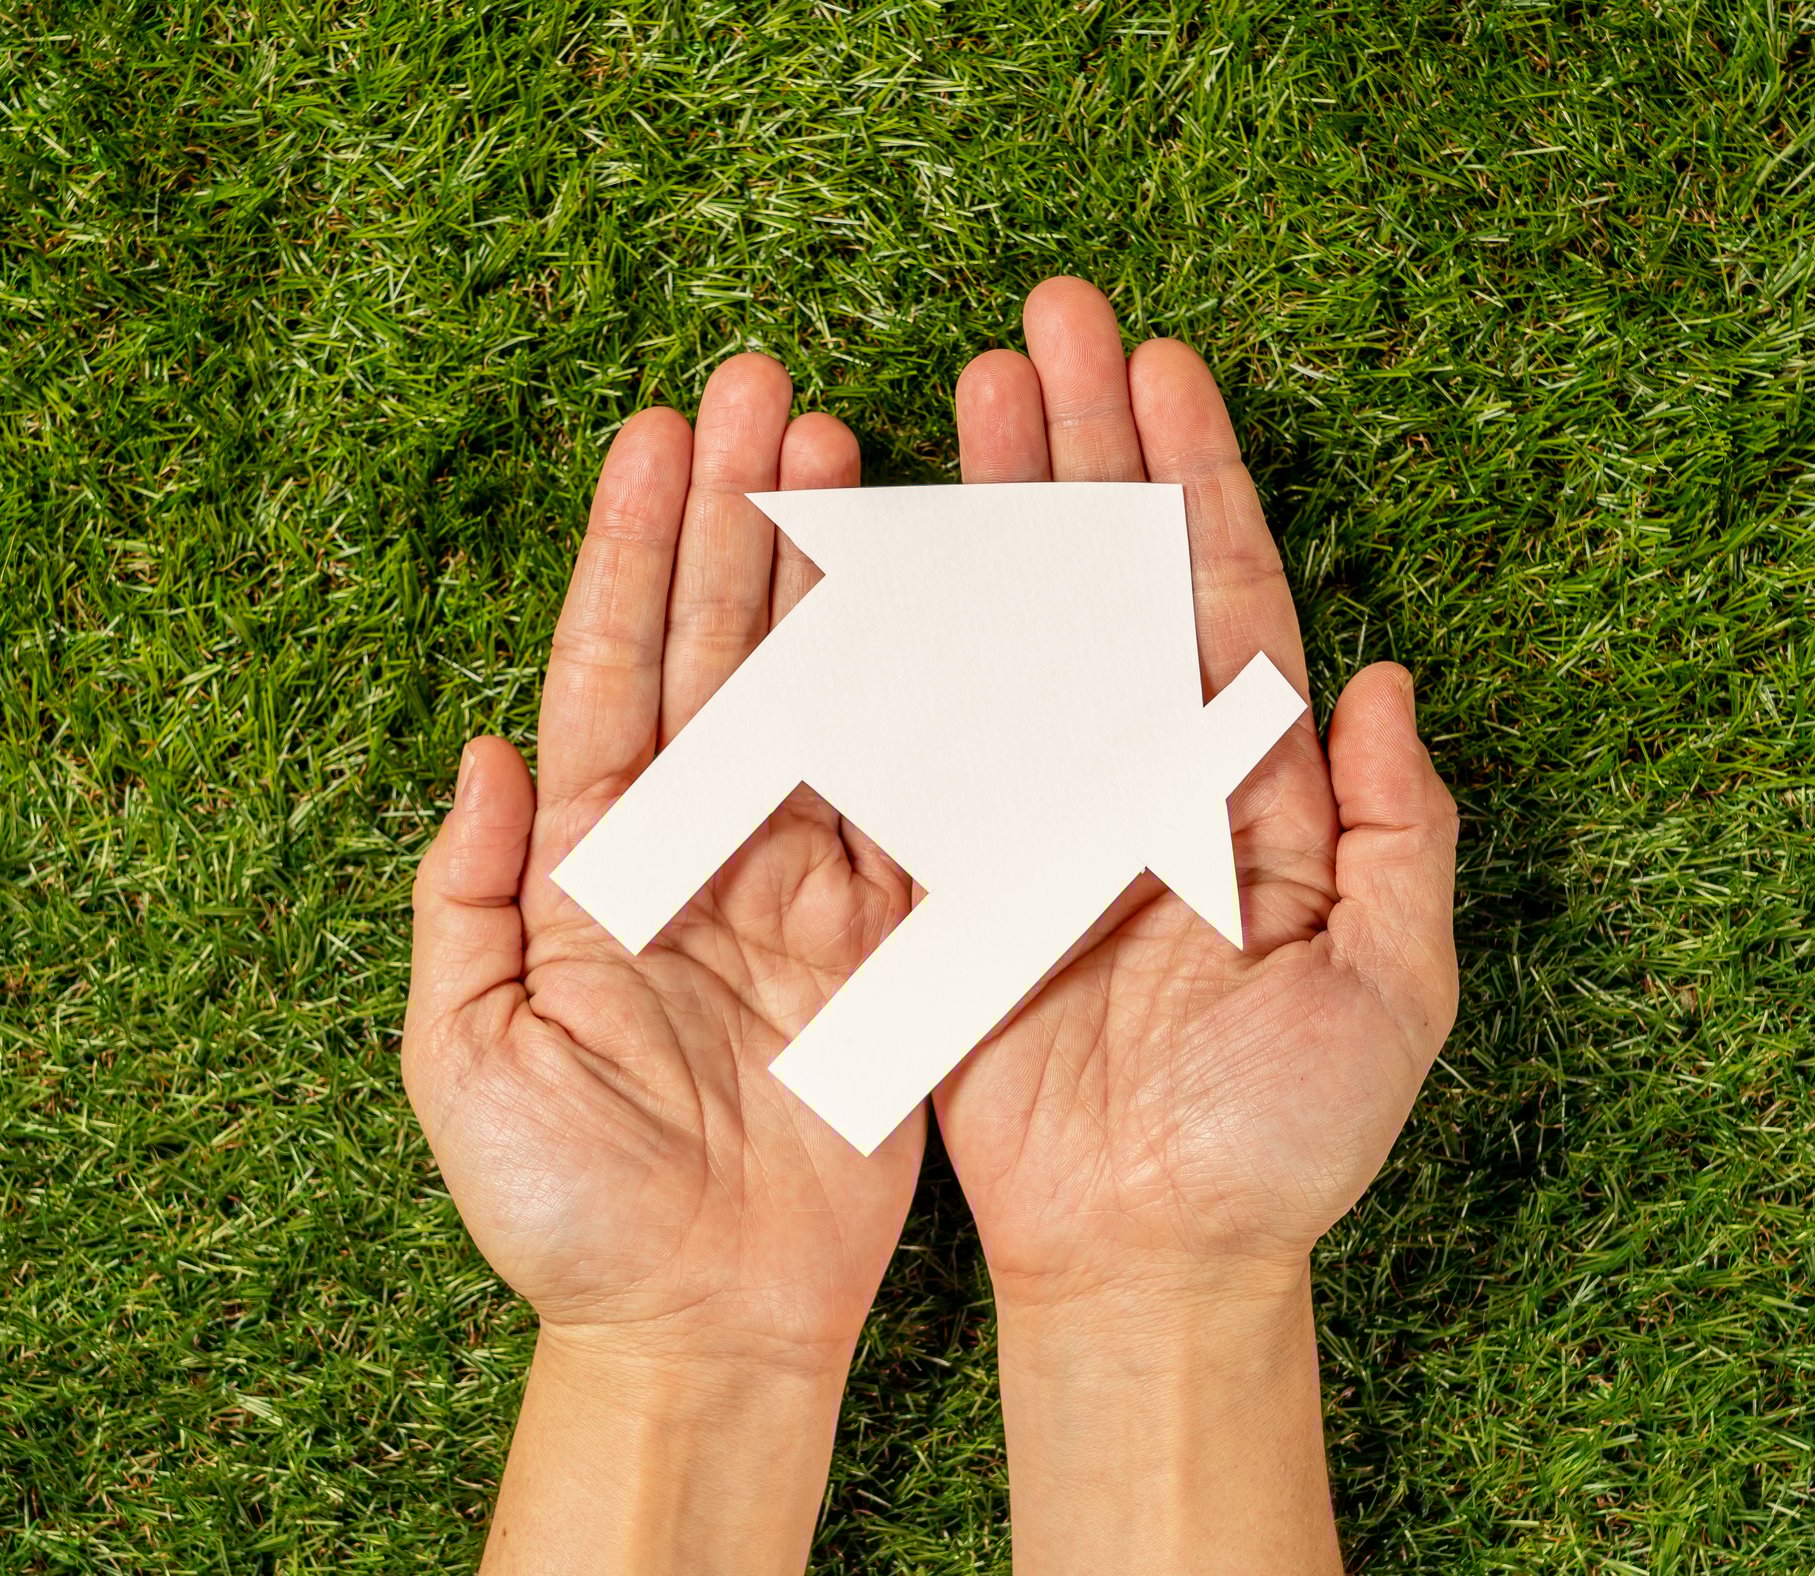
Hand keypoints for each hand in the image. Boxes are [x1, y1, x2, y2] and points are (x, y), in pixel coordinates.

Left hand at [402, 357, 924, 1571]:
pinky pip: (918, 797)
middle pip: (723, 650)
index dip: (634, 546)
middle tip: (772, 394)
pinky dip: (936, 700)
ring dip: (838, 578)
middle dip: (741, 518)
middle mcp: (705, 849)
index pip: (615, 669)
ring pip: (827, 696)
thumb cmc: (568, 1210)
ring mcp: (806, 883)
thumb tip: (482, 752)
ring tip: (854, 457)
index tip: (662, 429)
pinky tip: (952, 604)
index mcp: (598, 862)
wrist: (703, 1323)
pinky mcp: (893, 936)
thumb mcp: (472, 1060)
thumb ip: (469, 904)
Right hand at [937, 279, 1458, 1572]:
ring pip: (1015, 632)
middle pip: (1113, 581)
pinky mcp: (961, 875)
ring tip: (968, 388)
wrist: (1153, 1261)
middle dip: (1088, 448)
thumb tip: (1378, 678)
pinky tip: (881, 542)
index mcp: (1247, 794)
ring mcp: (1045, 817)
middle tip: (1050, 317)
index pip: (1218, 600)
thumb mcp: (1387, 992)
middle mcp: (1144, 781)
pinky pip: (926, 739)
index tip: (1161, 366)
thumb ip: (1398, 834)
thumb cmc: (1283, 1144)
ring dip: (995, 511)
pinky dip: (904, 642)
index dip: (1195, 480)